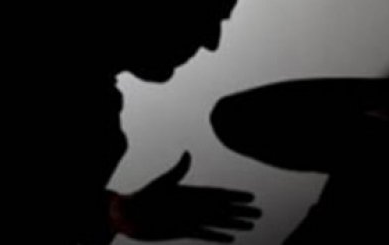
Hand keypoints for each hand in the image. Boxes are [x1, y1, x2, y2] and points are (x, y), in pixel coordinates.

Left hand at [113, 152, 260, 242]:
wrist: (129, 216)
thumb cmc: (143, 197)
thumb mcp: (162, 183)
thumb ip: (177, 171)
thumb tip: (187, 153)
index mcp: (190, 192)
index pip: (218, 194)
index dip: (235, 196)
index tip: (251, 196)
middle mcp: (193, 206)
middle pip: (223, 209)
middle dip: (241, 210)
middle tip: (259, 212)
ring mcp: (190, 219)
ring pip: (218, 222)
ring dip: (234, 223)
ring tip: (251, 225)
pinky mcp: (184, 231)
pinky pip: (205, 234)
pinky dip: (218, 236)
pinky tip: (231, 238)